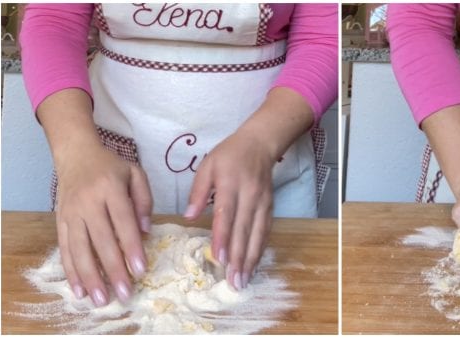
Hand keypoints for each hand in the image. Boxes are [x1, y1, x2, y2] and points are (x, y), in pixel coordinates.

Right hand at [55, 143, 151, 306]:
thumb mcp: (135, 174)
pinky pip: (64, 250)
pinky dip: (71, 271)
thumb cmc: (111, 167)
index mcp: (110, 189)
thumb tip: (146, 231)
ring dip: (90, 277)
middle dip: (113, 270)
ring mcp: (70, 214)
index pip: (122, 222)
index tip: (140, 269)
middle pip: (101, 241)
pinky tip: (79, 289)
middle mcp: (87, 203)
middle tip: (125, 293)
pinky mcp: (60, 221)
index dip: (131, 247)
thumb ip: (144, 200)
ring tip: (101, 299)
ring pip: (80, 249)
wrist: (75, 154)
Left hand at [186, 131, 274, 289]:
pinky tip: (254, 265)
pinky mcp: (271, 208)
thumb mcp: (207, 166)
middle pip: (244, 230)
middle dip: (238, 258)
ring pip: (257, 235)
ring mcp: (263, 203)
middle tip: (233, 281)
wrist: (260, 144)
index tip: (218, 258)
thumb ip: (197, 191)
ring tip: (244, 280)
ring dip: (250, 259)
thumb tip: (188, 216)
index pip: (226, 215)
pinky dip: (260, 250)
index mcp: (231, 184)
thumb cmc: (229, 155)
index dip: (223, 238)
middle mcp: (250, 196)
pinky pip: (266, 232)